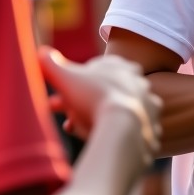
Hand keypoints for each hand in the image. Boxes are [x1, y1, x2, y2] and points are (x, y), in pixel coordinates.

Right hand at [40, 49, 161, 161]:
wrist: (123, 125)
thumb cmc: (92, 98)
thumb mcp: (66, 77)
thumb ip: (52, 64)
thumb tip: (39, 52)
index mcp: (122, 66)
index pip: (96, 74)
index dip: (75, 87)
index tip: (60, 101)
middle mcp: (140, 82)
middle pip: (106, 95)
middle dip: (83, 107)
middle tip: (65, 122)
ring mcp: (149, 103)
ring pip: (118, 113)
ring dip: (99, 122)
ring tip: (80, 135)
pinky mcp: (154, 126)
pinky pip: (130, 132)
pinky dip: (116, 136)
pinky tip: (104, 142)